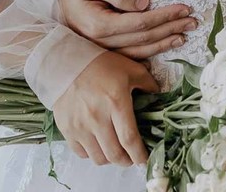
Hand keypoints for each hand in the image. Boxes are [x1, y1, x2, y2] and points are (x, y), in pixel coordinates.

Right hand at [54, 51, 158, 166]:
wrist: (67, 64)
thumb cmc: (101, 65)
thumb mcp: (130, 69)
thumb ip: (148, 83)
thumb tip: (158, 95)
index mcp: (116, 103)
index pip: (129, 139)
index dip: (139, 154)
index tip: (145, 160)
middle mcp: (97, 118)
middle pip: (114, 154)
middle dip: (126, 161)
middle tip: (132, 158)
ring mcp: (80, 126)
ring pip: (98, 157)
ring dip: (110, 159)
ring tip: (116, 152)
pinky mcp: (67, 129)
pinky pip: (81, 153)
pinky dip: (92, 154)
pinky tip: (99, 145)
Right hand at [58, 0, 196, 59]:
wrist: (58, 1)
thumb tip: (144, 3)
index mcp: (100, 26)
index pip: (141, 23)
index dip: (165, 16)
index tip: (184, 9)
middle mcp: (102, 43)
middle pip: (144, 38)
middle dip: (171, 29)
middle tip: (193, 22)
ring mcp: (104, 50)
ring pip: (140, 51)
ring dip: (164, 43)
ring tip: (183, 36)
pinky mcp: (106, 52)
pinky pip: (131, 57)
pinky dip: (150, 53)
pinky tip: (164, 48)